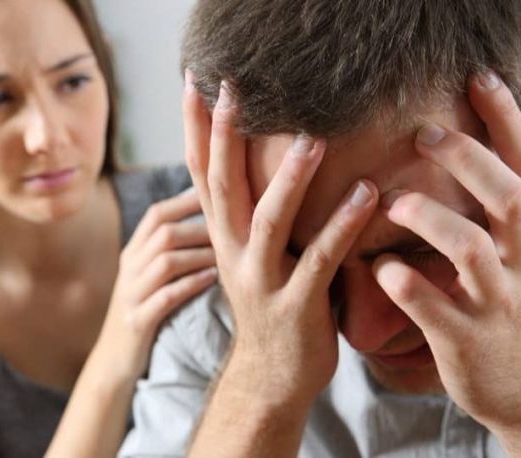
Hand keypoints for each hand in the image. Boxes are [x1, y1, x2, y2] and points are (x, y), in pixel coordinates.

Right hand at [95, 190, 215, 384]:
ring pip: (166, 262)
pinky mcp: (138, 321)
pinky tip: (213, 280)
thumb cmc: (143, 313)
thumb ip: (168, 251)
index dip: (187, 200)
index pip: (157, 214)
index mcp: (133, 253)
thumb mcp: (148, 278)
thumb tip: (209, 220)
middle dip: (201, 227)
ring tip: (230, 254)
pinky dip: (191, 285)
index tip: (220, 193)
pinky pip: (166, 297)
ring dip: (201, 255)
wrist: (112, 362)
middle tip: (236, 228)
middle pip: (164, 233)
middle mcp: (129, 269)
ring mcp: (131, 295)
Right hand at [183, 73, 378, 407]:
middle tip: (234, 88)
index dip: (196, 127)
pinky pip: (319, 261)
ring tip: (311, 138)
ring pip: (267, 223)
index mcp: (219, 235)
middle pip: (221, 187)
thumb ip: (247, 211)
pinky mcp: (294, 306)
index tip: (197, 81)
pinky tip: (366, 193)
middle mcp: (230, 252)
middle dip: (226, 136)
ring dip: (289, 180)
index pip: (199, 173)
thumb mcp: (245, 254)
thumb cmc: (267, 303)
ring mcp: (259, 280)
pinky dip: (341, 226)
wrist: (269, 374)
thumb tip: (263, 159)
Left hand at [373, 72, 520, 449]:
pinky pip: (431, 306)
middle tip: (423, 132)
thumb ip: (496, 214)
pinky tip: (379, 268)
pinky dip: (403, 282)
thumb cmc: (510, 313)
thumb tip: (470, 153)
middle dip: (467, 160)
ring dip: (429, 218)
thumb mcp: (517, 260)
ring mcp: (498, 305)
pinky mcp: (465, 341)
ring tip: (391, 203)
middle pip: (508, 198)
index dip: (507, 122)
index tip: (479, 78)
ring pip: (469, 250)